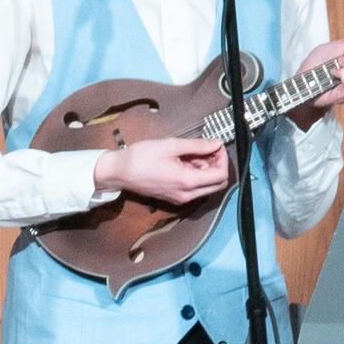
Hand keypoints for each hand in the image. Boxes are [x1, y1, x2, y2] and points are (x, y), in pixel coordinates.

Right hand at [98, 138, 231, 205]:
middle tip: (208, 149)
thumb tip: (216, 144)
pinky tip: (185, 162)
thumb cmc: (141, 157)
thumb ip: (197, 145)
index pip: (221, 175)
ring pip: (207, 187)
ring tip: (193, 153)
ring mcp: (181, 199)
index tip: (216, 145)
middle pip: (218, 184)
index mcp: (187, 181)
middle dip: (218, 165)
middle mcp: (187, 195)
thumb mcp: (170, 145)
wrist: (119, 172)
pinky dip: (197, 175)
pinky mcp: (175, 198)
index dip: (223, 159)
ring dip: (207, 170)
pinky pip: (195, 189)